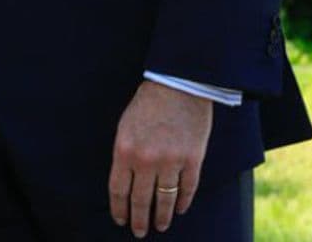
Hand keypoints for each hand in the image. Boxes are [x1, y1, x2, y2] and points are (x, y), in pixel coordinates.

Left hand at [108, 81, 212, 236]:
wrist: (179, 85)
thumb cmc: (147, 103)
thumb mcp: (125, 127)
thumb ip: (124, 155)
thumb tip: (125, 182)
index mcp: (124, 150)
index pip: (118, 190)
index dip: (119, 209)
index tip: (120, 220)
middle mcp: (146, 160)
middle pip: (141, 200)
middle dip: (138, 220)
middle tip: (139, 232)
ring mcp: (171, 161)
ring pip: (165, 199)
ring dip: (161, 216)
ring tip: (159, 226)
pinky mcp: (193, 160)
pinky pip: (187, 189)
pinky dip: (182, 202)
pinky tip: (178, 209)